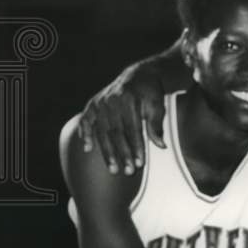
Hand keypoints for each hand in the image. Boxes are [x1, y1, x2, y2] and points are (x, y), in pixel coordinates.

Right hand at [77, 58, 166, 174]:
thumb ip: (157, 125)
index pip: (133, 129)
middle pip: (116, 132)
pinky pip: (86, 120)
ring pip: (102, 131)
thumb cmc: (150, 93)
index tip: (139, 164)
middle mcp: (112, 100)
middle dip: (122, 154)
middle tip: (127, 172)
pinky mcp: (93, 103)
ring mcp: (101, 102)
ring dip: (107, 152)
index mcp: (130, 100)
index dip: (136, 147)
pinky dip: (86, 134)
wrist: (138, 75)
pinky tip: (87, 149)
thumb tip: (161, 145)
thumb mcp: (158, 105)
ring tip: (113, 168)